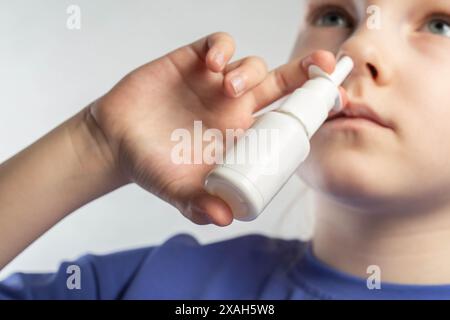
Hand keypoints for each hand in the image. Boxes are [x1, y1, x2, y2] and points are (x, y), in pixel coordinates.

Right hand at [89, 32, 345, 225]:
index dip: (309, 109)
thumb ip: (199, 205)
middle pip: (280, 83)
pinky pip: (218, 45)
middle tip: (321, 69)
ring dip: (249, 71)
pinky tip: (212, 65)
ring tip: (227, 88)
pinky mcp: (191, 62)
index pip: (283, 119)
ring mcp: (213, 82)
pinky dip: (222, 49)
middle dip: (305, 72)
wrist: (116, 142)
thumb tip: (225, 219)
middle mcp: (234, 106)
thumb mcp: (178, 191)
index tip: (334, 102)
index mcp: (240, 135)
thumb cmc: (152, 166)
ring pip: (251, 64)